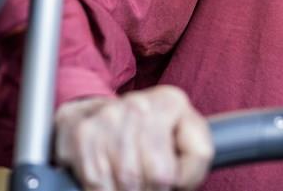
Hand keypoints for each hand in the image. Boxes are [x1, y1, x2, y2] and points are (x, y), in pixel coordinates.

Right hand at [54, 85, 213, 190]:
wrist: (89, 114)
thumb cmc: (143, 136)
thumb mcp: (180, 138)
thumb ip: (195, 156)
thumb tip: (175, 182)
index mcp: (172, 101)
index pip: (199, 154)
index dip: (187, 178)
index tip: (175, 176)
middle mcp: (140, 104)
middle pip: (161, 175)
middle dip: (154, 190)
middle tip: (146, 184)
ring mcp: (109, 117)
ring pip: (129, 181)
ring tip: (128, 182)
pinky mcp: (83, 134)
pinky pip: (99, 183)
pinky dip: (106, 190)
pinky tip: (108, 179)